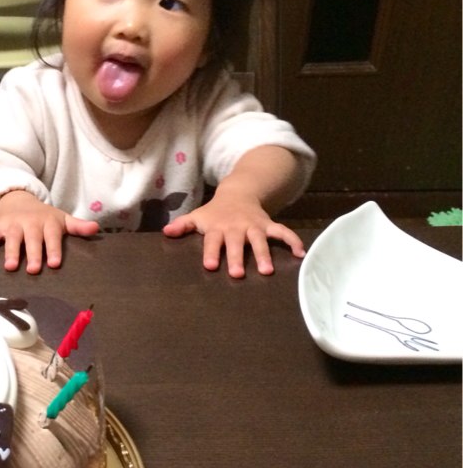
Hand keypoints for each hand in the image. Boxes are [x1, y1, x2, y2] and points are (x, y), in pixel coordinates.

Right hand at [0, 190, 99, 273]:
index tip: (54, 264)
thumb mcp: (62, 220)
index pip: (52, 236)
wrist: (21, 203)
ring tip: (9, 267)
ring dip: (10, 252)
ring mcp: (13, 225)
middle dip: (32, 253)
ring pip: (12, 238)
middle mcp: (30, 223)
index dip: (53, 249)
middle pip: (32, 239)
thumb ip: (78, 226)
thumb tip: (96, 229)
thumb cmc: (45, 219)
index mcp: (48, 223)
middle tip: (33, 270)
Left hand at [162, 191, 304, 277]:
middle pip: (237, 243)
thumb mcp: (197, 216)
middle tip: (238, 274)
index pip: (213, 241)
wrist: (238, 193)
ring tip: (267, 271)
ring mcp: (254, 226)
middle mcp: (236, 228)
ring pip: (260, 240)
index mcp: (217, 227)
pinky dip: (292, 241)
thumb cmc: (214, 213)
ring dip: (264, 254)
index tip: (211, 266)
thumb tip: (166, 232)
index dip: (212, 252)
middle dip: (237, 257)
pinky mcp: (268, 225)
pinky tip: (300, 254)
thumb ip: (182, 226)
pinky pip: (282, 232)